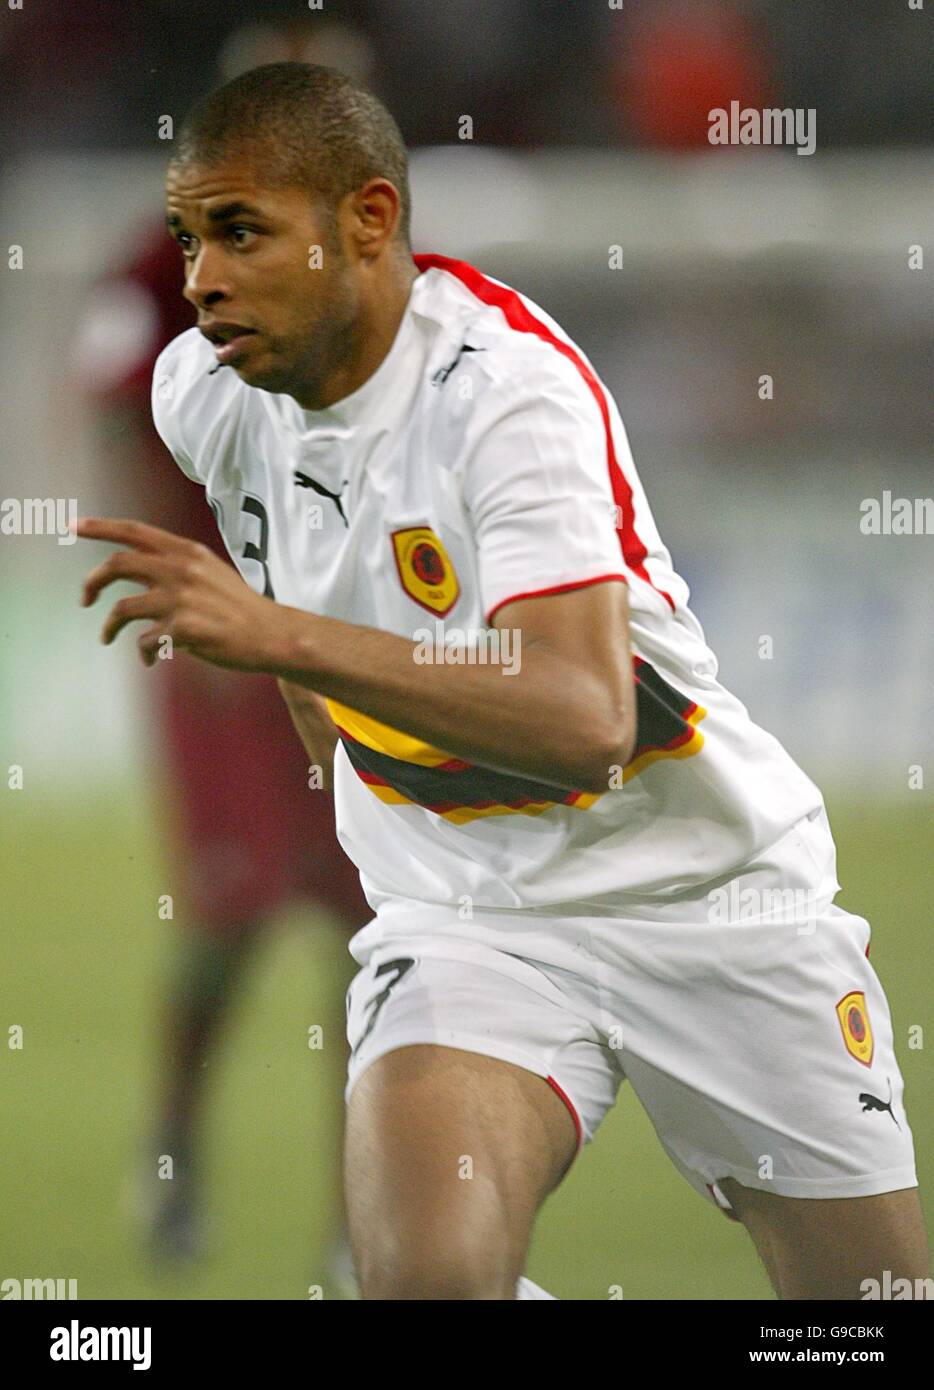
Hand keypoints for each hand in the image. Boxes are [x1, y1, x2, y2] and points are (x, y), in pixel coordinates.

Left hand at [76, 516, 284, 669]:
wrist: (272, 634)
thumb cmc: (241, 607)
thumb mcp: (210, 571)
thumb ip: (177, 564)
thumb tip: (140, 565)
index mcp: (186, 551)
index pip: (133, 531)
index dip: (98, 528)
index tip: (72, 527)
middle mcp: (180, 570)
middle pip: (117, 565)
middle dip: (91, 582)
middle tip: (85, 598)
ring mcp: (181, 599)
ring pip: (122, 609)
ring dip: (108, 625)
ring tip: (107, 636)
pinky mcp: (183, 629)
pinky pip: (145, 642)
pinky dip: (142, 652)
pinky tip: (149, 659)